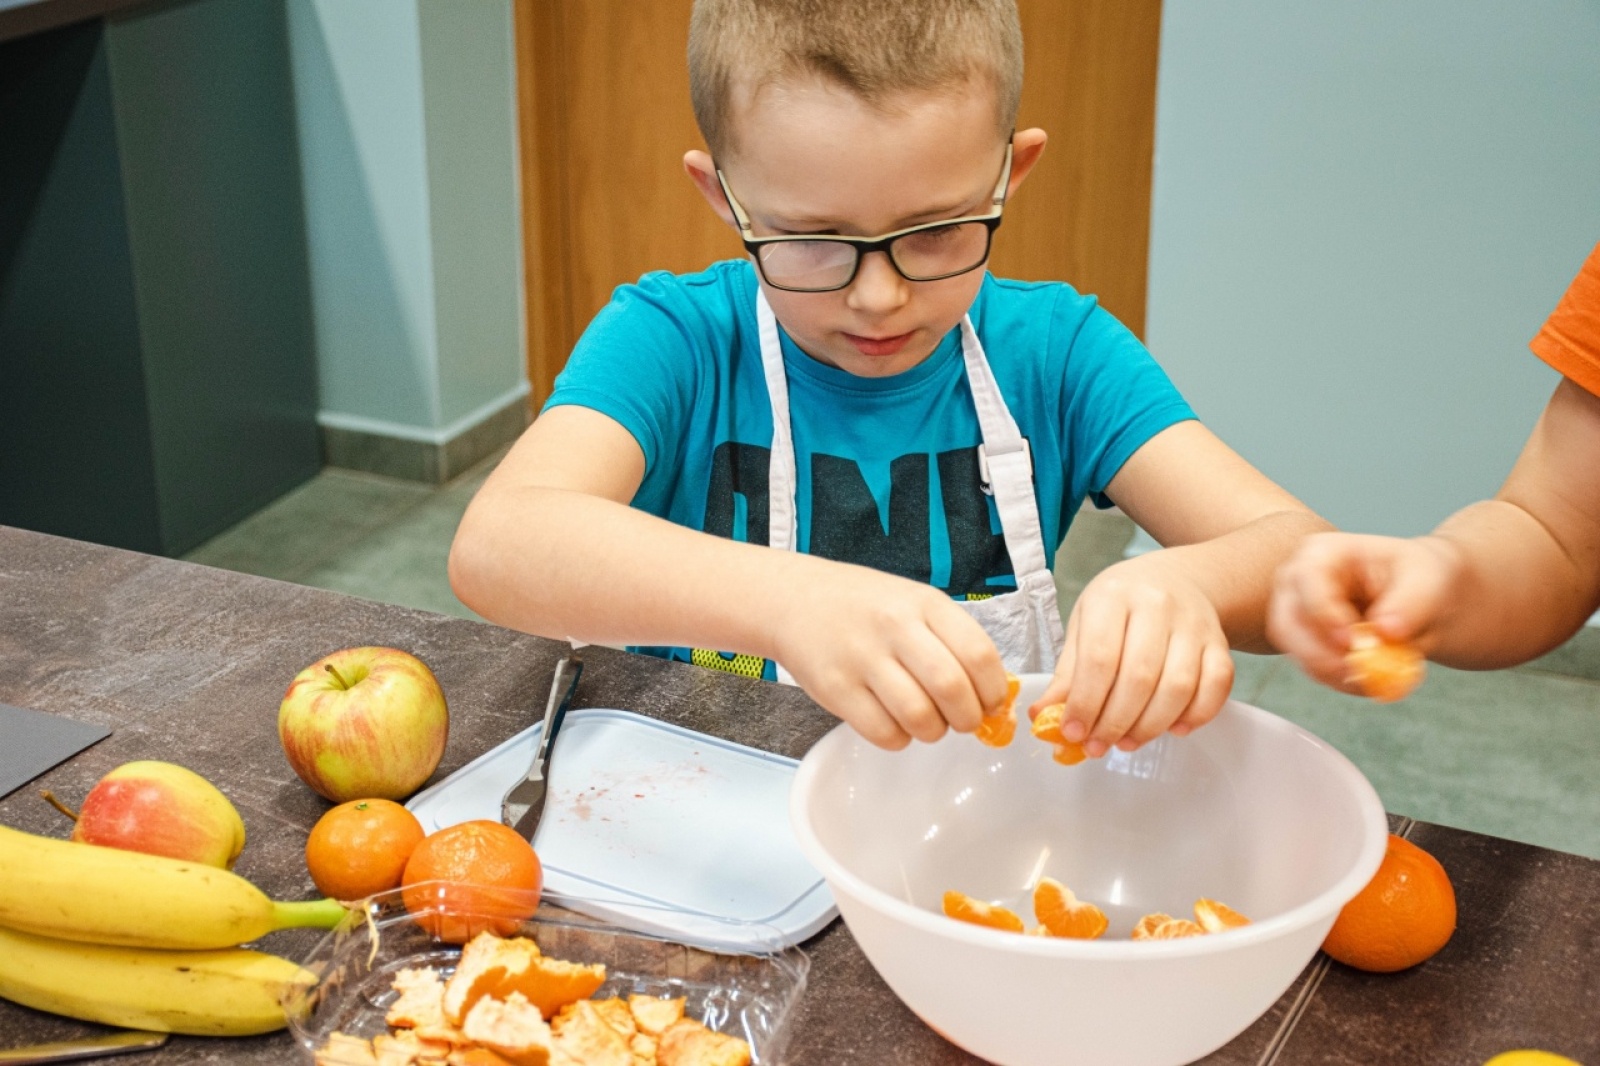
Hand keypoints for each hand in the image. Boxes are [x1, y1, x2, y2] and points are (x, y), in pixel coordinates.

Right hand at [770, 564, 1010, 750]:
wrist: (794, 601)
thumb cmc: (865, 606)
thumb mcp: (914, 603)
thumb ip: (952, 641)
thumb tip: (992, 697)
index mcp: (924, 603)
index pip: (979, 654)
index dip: (993, 690)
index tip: (991, 703)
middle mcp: (894, 627)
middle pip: (952, 689)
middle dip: (968, 718)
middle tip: (963, 720)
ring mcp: (862, 659)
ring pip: (920, 717)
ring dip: (934, 731)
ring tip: (927, 721)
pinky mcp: (836, 690)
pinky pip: (884, 734)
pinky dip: (899, 739)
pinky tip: (895, 722)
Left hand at [1036, 555, 1233, 756]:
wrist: (1174, 579)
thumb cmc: (1121, 606)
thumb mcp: (1084, 625)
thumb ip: (1068, 673)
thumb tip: (1043, 717)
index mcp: (1113, 596)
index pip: (1099, 657)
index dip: (1085, 702)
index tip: (1073, 733)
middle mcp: (1157, 605)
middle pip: (1140, 677)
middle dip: (1115, 722)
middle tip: (1098, 746)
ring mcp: (1194, 623)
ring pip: (1179, 686)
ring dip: (1151, 726)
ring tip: (1128, 742)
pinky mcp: (1220, 642)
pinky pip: (1217, 685)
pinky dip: (1197, 715)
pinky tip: (1174, 729)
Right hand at [1268, 532, 1461, 693]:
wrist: (1420, 597)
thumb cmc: (1418, 577)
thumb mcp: (1427, 580)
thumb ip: (1410, 603)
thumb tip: (1385, 631)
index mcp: (1323, 553)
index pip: (1308, 580)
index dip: (1324, 613)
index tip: (1350, 642)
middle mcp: (1297, 583)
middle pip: (1287, 622)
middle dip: (1321, 654)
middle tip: (1358, 673)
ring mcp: (1295, 614)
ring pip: (1296, 651)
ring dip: (1334, 672)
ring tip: (1376, 678)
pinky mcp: (1303, 643)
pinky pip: (1311, 668)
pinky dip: (1341, 680)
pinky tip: (1371, 679)